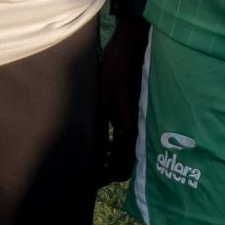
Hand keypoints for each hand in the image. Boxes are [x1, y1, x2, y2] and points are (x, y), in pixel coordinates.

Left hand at [97, 17, 149, 186]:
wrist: (132, 43)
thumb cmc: (116, 66)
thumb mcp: (103, 96)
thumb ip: (99, 126)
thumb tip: (95, 155)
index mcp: (129, 126)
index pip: (122, 165)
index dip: (106, 177)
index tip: (89, 181)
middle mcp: (136, 126)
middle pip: (125, 162)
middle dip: (108, 172)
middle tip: (87, 174)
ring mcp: (135, 118)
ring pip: (126, 151)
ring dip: (110, 159)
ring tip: (90, 160)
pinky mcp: (132, 111)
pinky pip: (124, 138)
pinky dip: (113, 146)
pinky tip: (100, 141)